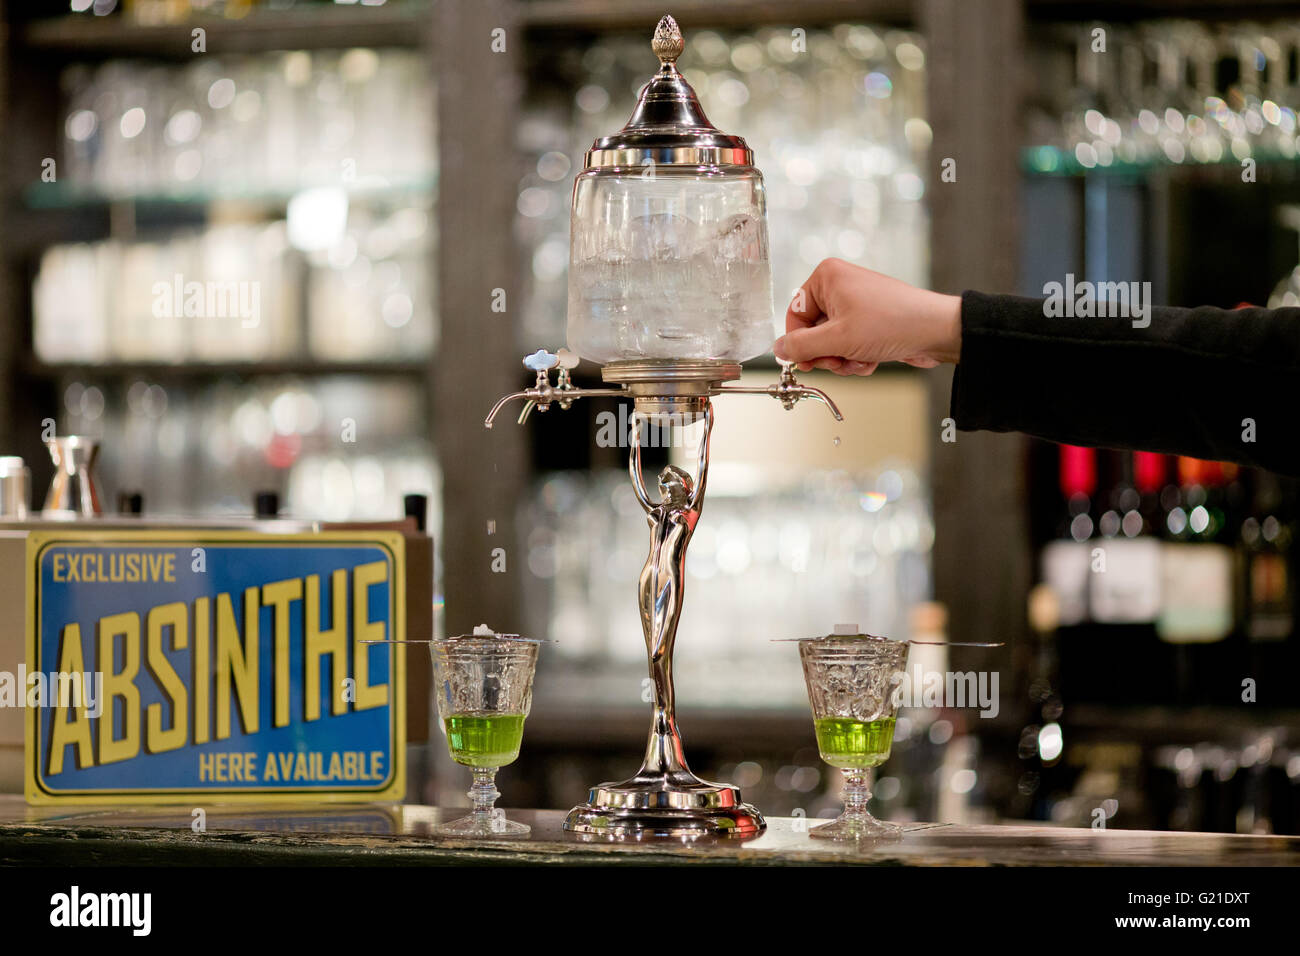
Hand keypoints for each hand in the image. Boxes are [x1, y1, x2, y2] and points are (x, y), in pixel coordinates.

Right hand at [772, 258, 961, 374]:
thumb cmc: (892, 322)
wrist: (935, 331)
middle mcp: (840, 286)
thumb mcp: (837, 339)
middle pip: (813, 331)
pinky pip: (849, 344)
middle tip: (839, 360)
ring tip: (860, 359)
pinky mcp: (870, 320)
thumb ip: (801, 346)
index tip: (807, 361)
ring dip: (843, 359)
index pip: (795, 314)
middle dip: (827, 353)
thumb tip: (779, 349)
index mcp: (827, 277)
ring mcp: (856, 303)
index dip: (800, 342)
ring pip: (831, 342)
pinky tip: (870, 359)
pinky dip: (856, 357)